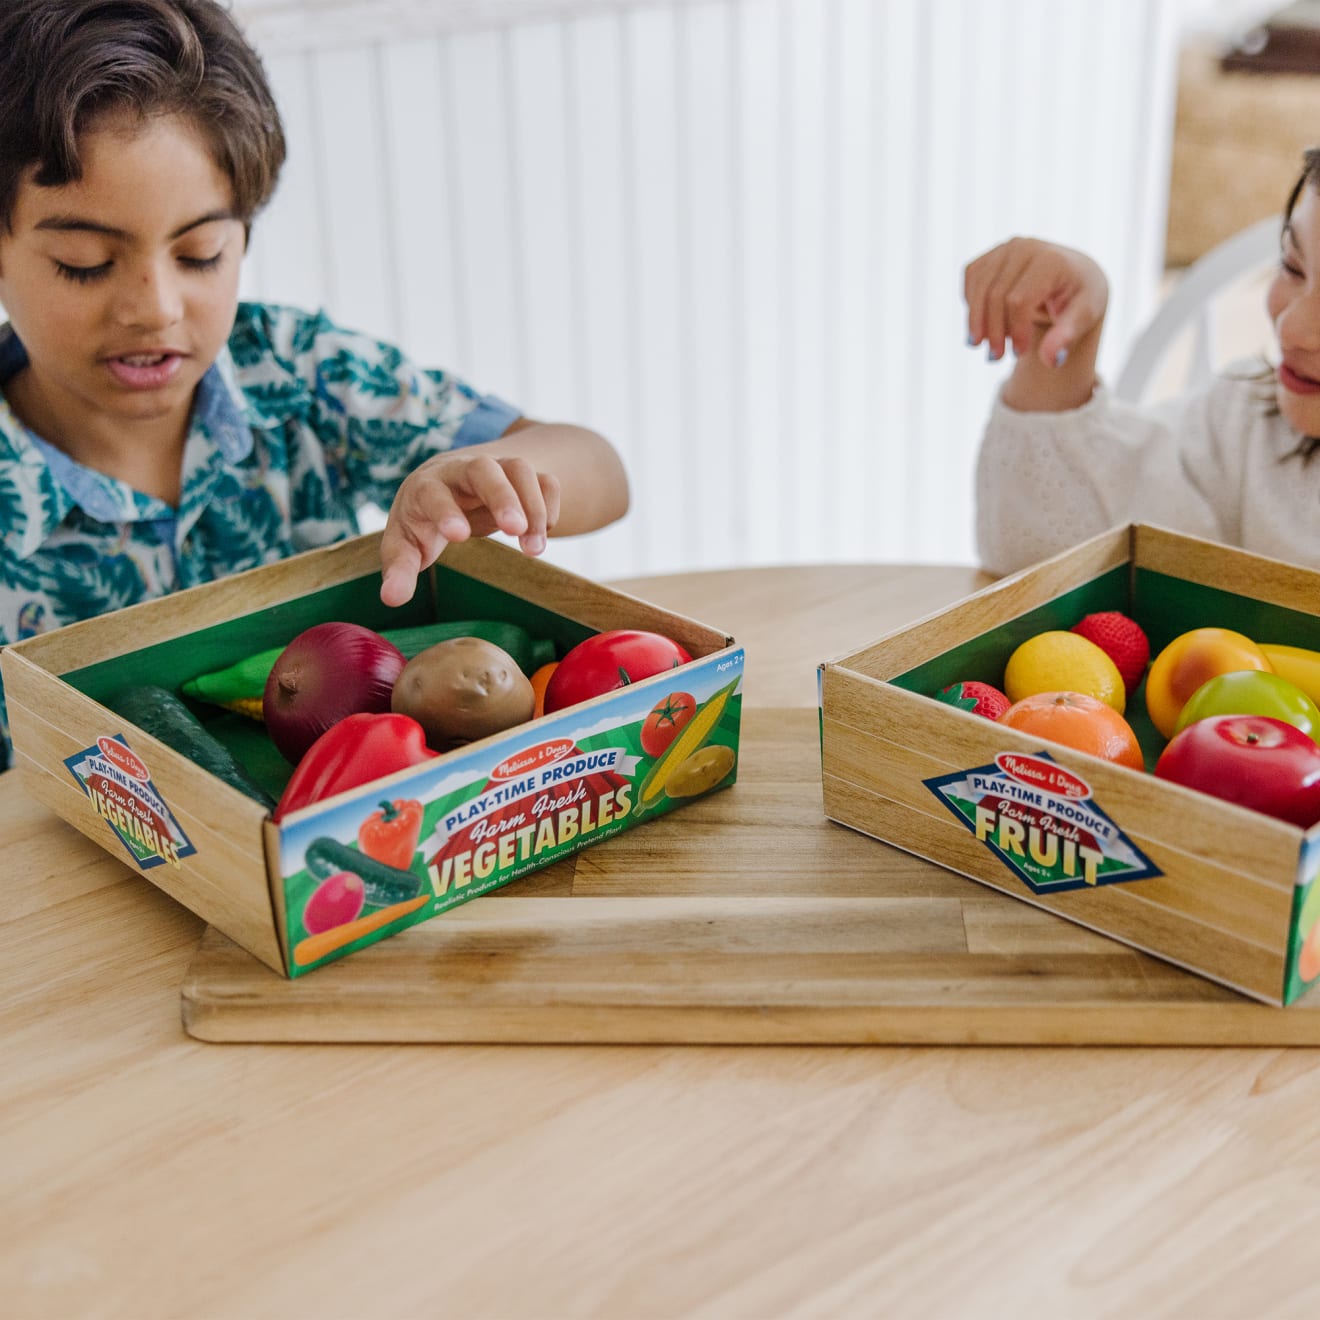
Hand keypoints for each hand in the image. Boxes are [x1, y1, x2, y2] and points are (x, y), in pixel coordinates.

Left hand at [378, 451, 560, 605]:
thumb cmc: (422, 520)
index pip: (434, 492)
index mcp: (426, 485)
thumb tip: (391, 599)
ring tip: (534, 550)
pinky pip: (545, 480)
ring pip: (519, 470)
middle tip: (516, 531)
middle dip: (501, 497)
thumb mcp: (405, 545)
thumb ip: (399, 570)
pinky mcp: (521, 477)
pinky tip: (543, 534)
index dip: (446, 512)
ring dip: (532, 508)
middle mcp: (461, 470)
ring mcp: (495, 468)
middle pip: (483, 468)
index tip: (458, 537)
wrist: (448, 484)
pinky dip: (550, 505)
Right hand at [964, 237, 1108, 367]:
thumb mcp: (1084, 317)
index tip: (1020, 353)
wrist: (1073, 275)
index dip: (1015, 330)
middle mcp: (1025, 246)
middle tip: (995, 357)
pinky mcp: (992, 254)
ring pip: (978, 288)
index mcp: (1050, 260)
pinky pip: (971, 280)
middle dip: (993, 331)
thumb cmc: (1080, 297)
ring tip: (982, 344)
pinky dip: (973, 304)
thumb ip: (1067, 336)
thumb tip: (1051, 360)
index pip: (1018, 300)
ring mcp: (1005, 248)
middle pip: (995, 296)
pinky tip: (985, 321)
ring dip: (976, 321)